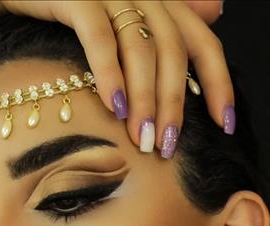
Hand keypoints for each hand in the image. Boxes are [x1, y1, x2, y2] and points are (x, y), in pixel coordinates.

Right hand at [0, 1, 232, 156]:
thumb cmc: (66, 13)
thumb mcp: (123, 18)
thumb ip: (167, 17)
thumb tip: (217, 12)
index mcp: (156, 0)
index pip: (201, 41)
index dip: (218, 82)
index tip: (223, 124)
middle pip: (173, 50)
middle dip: (173, 103)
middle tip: (165, 146)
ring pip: (140, 48)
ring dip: (144, 98)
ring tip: (142, 139)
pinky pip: (99, 38)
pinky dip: (109, 73)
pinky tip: (114, 106)